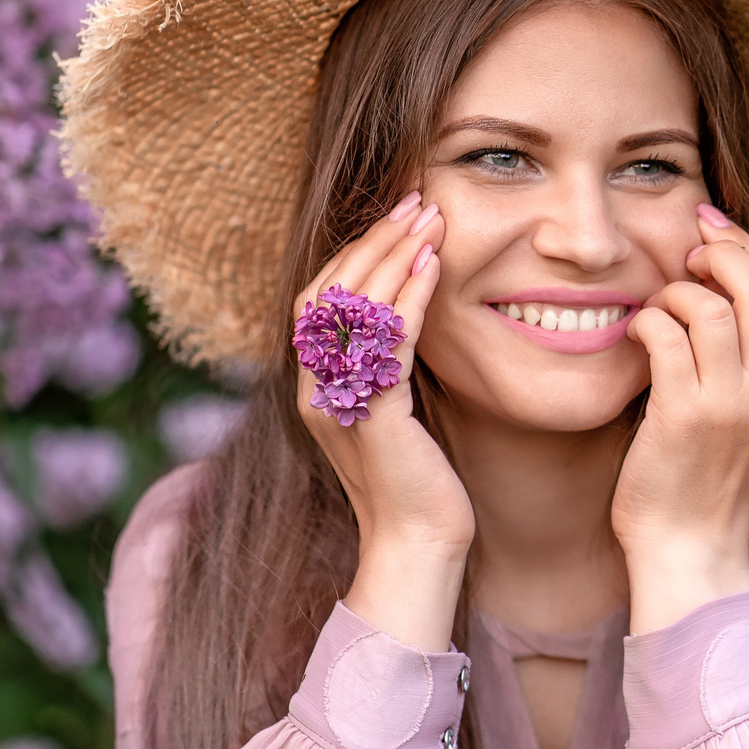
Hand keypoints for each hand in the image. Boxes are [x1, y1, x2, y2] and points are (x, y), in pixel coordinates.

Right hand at [295, 193, 471, 651]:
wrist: (419, 549)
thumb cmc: (418, 482)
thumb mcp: (397, 411)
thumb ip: (387, 366)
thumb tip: (408, 312)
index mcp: (315, 385)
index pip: (320, 297)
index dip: (353, 250)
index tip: (394, 214)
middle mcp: (314, 390)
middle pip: (328, 291)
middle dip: (371, 239)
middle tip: (413, 199)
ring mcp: (337, 404)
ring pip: (352, 309)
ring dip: (391, 255)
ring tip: (427, 217)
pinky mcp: (371, 419)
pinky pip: (384, 344)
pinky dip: (408, 297)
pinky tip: (435, 267)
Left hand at [614, 204, 748, 630]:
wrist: (687, 547)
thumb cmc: (703, 476)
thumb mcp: (748, 416)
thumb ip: (748, 359)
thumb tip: (720, 284)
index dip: (747, 253)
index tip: (712, 230)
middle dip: (721, 254)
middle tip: (686, 252)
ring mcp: (731, 406)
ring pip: (711, 307)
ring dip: (674, 293)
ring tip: (656, 310)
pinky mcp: (684, 416)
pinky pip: (666, 335)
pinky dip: (647, 321)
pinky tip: (635, 336)